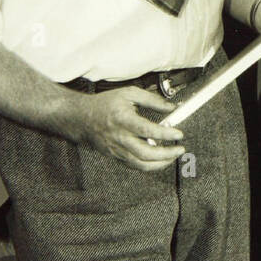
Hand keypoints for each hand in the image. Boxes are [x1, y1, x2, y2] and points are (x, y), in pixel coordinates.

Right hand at [68, 87, 185, 171]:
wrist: (81, 118)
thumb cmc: (105, 104)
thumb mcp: (129, 94)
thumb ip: (152, 100)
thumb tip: (171, 108)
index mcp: (123, 120)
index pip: (147, 130)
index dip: (165, 134)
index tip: (178, 133)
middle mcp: (119, 137)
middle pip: (145, 153)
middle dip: (167, 154)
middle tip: (179, 149)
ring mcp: (117, 150)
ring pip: (141, 164)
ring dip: (160, 164)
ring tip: (172, 157)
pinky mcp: (115, 157)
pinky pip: (135, 166)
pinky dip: (149, 166)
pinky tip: (159, 160)